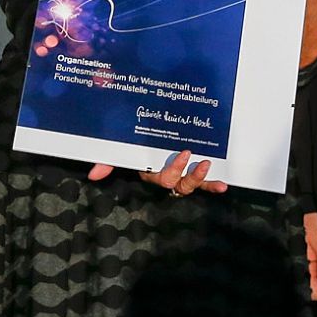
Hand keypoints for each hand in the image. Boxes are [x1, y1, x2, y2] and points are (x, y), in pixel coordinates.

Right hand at [87, 151, 227, 196]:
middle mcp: (167, 175)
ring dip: (201, 180)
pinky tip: (224, 186)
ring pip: (190, 185)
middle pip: (178, 183)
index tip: (185, 153)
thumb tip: (92, 175)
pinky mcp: (193, 173)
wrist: (148, 131)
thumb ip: (109, 161)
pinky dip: (212, 186)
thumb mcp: (122, 151)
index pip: (161, 176)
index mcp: (151, 171)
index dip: (174, 169)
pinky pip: (203, 183)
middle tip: (198, 160)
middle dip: (189, 175)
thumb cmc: (134, 144)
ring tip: (208, 167)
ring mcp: (181, 175)